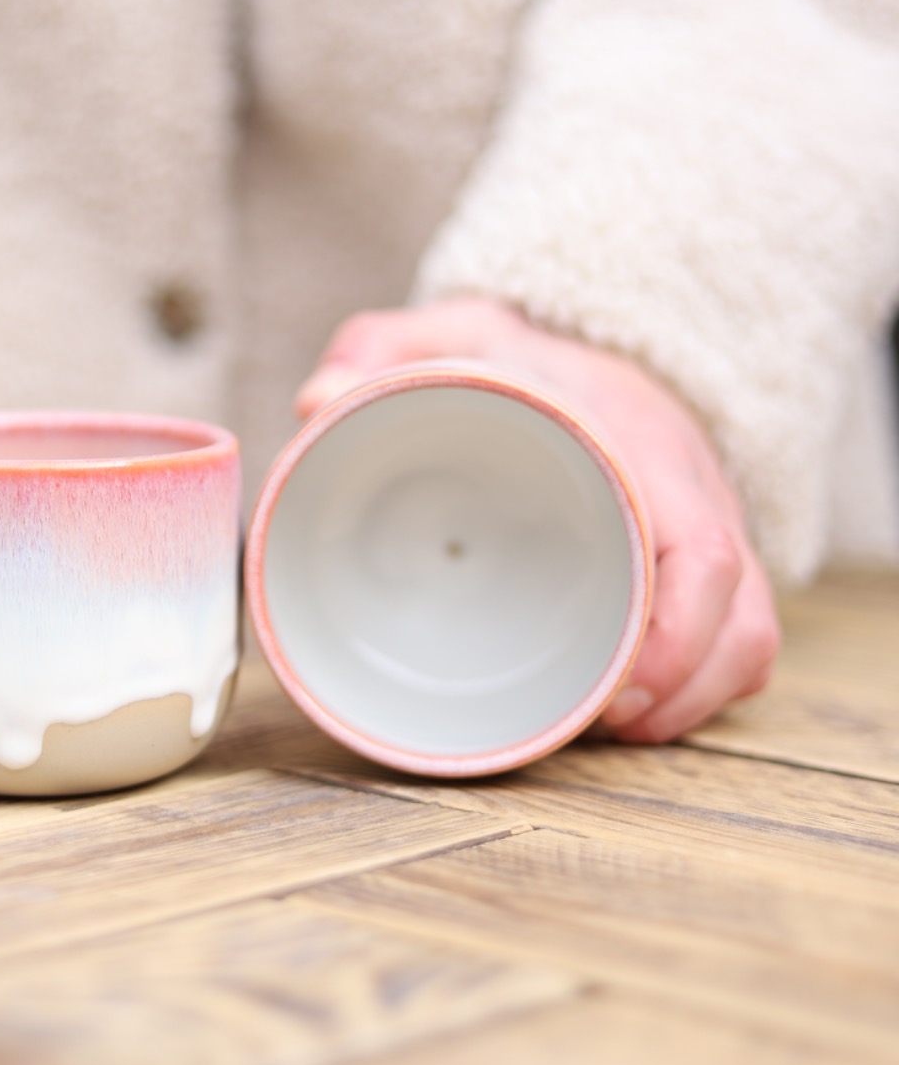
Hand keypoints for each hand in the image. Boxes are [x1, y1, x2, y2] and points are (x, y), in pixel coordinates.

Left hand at [296, 298, 778, 741]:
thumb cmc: (523, 356)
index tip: (620, 690)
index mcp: (647, 448)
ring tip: (611, 731)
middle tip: (599, 725)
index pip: (705, 552)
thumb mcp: (455, 333)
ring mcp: (709, 536)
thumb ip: (386, 348)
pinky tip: (632, 714)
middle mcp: (698, 497)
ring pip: (746, 641)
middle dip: (682, 691)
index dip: (680, 636)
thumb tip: (317, 400)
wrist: (588, 345)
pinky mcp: (703, 571)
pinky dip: (697, 691)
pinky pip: (736, 645)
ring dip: (691, 703)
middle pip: (740, 618)